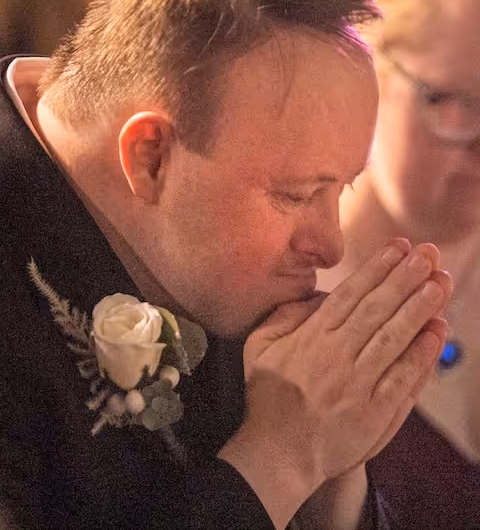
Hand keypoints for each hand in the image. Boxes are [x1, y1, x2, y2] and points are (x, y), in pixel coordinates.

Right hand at [220, 239, 451, 527]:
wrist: (278, 452)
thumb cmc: (268, 395)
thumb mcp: (258, 345)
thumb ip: (285, 315)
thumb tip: (319, 295)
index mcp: (311, 337)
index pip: (350, 294)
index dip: (377, 268)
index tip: (398, 247)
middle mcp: (336, 355)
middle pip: (377, 309)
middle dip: (405, 278)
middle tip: (429, 254)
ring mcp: (358, 384)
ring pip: (394, 337)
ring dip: (420, 307)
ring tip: (440, 282)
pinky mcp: (375, 412)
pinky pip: (403, 378)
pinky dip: (422, 353)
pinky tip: (437, 330)